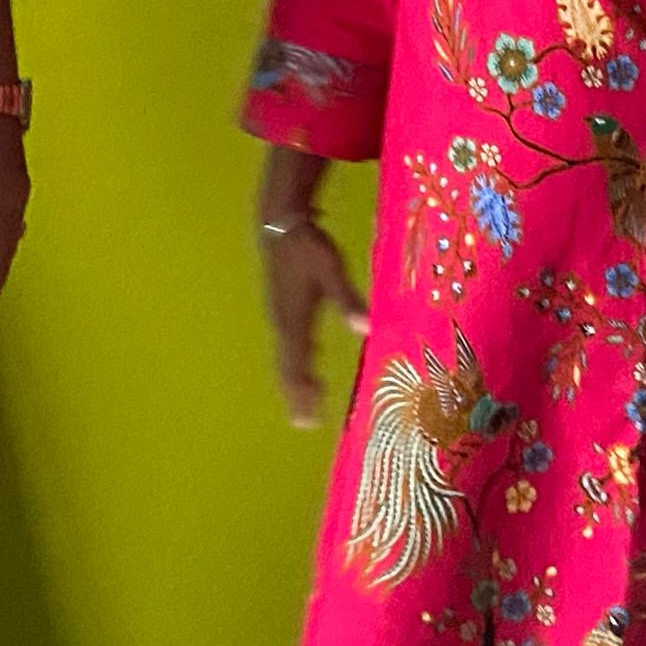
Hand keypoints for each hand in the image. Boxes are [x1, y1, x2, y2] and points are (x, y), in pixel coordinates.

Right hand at [261, 218, 366, 428]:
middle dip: (296, 395)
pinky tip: (309, 360)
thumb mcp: (332, 270)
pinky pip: (289, 342)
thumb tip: (365, 329)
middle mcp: (282, 322)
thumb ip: (347, 299)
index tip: (309, 419)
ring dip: (296, 380)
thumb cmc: (308, 245)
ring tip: (306, 402)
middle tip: (304, 423)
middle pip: (288, 366)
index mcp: (294, 318)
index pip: (297, 364)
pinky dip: (297, 360)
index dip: (303, 393)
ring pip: (286, 356)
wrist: (281, 222)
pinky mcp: (282, 305)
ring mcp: (279, 314)